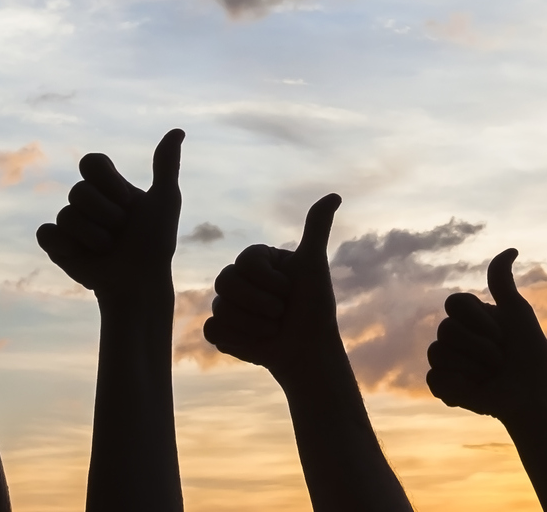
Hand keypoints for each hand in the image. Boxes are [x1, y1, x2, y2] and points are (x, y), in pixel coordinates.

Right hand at [36, 129, 183, 308]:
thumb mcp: (165, 201)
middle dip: (105, 214)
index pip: (91, 162)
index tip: (126, 200)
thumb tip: (178, 130)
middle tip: (121, 231)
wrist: (141, 282)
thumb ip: (166, 166)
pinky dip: (62, 244)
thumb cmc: (156, 243)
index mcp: (109, 187)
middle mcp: (88, 202)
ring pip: (66, 215)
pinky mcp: (58, 246)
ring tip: (109, 249)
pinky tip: (79, 255)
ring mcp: (71, 224)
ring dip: (93, 236)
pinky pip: (45, 233)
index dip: (106, 180)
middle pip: (78, 190)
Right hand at [204, 193, 344, 384]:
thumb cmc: (314, 307)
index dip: (268, 280)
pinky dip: (236, 339)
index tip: (288, 290)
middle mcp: (238, 279)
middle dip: (258, 302)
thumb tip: (334, 195)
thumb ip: (317, 229)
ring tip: (273, 330)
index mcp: (256, 260)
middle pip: (224, 281)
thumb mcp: (314, 266)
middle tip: (281, 313)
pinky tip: (256, 342)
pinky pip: (212, 330)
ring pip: (220, 308)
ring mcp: (227, 305)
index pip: (244, 261)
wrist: (308, 350)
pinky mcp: (221, 331)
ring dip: (253, 325)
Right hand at [426, 248, 546, 421]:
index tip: (501, 334)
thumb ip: (503, 283)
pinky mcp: (443, 386)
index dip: (478, 320)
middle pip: (445, 329)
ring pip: (437, 354)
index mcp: (470, 315)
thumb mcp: (518, 313)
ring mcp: (446, 360)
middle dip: (479, 347)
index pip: (454, 302)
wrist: (532, 394)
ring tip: (489, 377)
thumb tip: (512, 249)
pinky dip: (458, 386)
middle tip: (500, 360)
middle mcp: (454, 334)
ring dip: (472, 368)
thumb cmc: (530, 354)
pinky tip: (475, 391)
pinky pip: (434, 379)